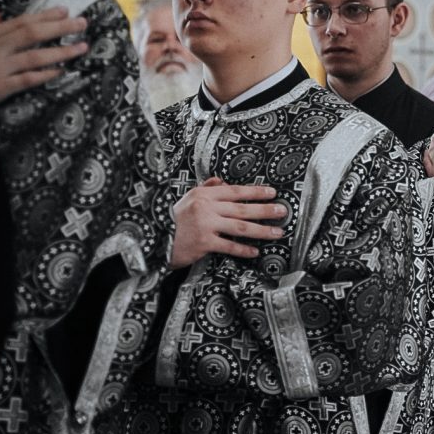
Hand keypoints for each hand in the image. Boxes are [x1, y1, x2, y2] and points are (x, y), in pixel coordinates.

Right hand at [0, 8, 88, 108]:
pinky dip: (46, 75)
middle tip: (82, 23)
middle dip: (60, 27)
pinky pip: (27, 79)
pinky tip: (62, 71)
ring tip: (81, 47)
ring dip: (61, 51)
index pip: (21, 22)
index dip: (45, 15)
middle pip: (32, 34)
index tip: (65, 10)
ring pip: (34, 57)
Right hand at [170, 177, 285, 268]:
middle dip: (265, 210)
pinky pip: (229, 246)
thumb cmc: (173, 218)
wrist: (151, 238)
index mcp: (205, 195)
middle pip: (243, 208)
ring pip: (240, 227)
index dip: (256, 192)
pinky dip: (243, 249)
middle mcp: (207, 208)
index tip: (273, 193)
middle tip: (283, 211)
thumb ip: (207, 189)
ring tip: (277, 232)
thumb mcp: (188, 198)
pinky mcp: (203, 243)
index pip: (236, 191)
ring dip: (262, 230)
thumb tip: (222, 181)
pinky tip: (256, 251)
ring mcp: (206, 226)